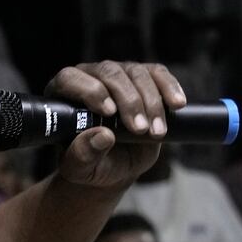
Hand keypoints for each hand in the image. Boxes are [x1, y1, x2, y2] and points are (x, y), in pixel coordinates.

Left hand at [46, 62, 185, 190]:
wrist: (114, 165)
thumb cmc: (90, 164)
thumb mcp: (80, 168)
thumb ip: (83, 155)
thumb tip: (102, 136)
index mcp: (63, 94)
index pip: (70, 79)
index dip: (90, 91)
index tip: (109, 113)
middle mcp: (89, 77)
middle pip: (109, 73)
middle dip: (129, 101)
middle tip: (140, 130)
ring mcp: (118, 74)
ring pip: (136, 72)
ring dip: (151, 102)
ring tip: (156, 132)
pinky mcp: (143, 78)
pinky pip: (157, 73)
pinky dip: (169, 88)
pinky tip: (177, 105)